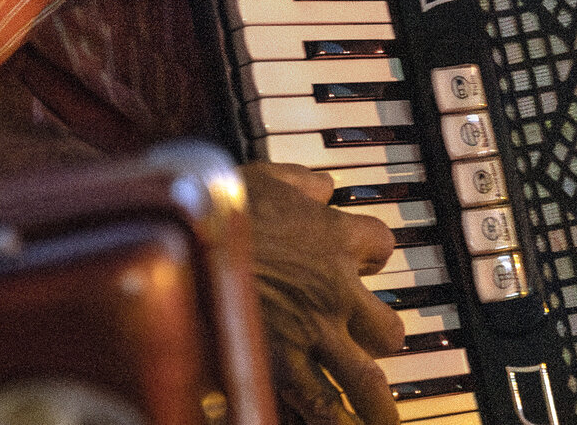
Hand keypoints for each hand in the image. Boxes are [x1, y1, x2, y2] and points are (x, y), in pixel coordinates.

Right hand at [243, 162, 404, 424]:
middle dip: (382, 335)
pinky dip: (332, 419)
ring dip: (378, 403)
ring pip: (368, 380)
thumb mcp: (265, 174)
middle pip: (388, 326)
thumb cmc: (223, 202)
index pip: (382, 244)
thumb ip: (301, 181)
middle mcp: (334, 289)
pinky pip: (320, 403)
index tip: (366, 254)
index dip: (374, 250)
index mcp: (332, 237)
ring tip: (383, 419)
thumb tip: (323, 185)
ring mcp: (314, 331)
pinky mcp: (284, 362)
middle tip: (373, 341)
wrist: (188, 233)